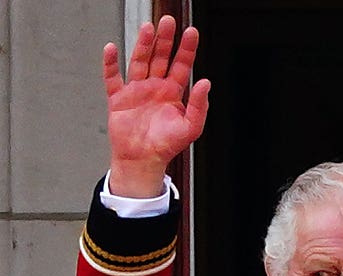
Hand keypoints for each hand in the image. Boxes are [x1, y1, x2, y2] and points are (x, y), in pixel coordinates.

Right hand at [103, 15, 209, 196]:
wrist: (143, 160)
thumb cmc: (167, 146)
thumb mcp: (191, 128)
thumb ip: (199, 105)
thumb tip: (205, 82)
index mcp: (173, 92)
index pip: (182, 65)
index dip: (186, 49)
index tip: (191, 31)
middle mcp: (155, 87)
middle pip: (160, 57)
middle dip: (165, 39)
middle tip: (168, 21)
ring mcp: (136, 91)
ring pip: (139, 61)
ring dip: (143, 45)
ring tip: (148, 28)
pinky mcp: (118, 99)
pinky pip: (112, 77)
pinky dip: (110, 64)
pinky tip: (111, 48)